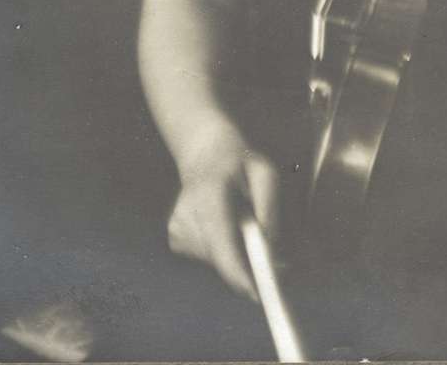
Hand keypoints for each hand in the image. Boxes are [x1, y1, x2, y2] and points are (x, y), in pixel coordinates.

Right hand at [167, 118, 279, 301]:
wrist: (205, 152)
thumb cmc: (240, 161)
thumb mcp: (265, 173)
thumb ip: (268, 207)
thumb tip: (269, 245)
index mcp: (207, 196)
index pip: (220, 245)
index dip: (239, 274)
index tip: (257, 293)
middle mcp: (185, 215)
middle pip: (221, 259)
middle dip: (248, 265)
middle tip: (271, 256)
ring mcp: (176, 228)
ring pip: (216, 261)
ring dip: (235, 253)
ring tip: (241, 224)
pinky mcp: (175, 238)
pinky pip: (208, 257)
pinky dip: (222, 248)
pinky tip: (224, 225)